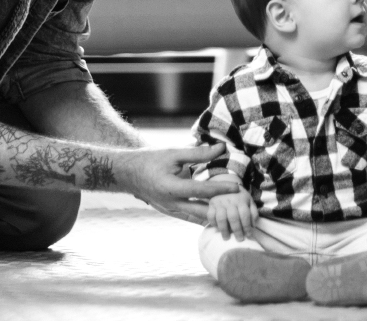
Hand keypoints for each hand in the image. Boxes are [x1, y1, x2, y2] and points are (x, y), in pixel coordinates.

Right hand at [125, 144, 241, 223]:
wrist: (127, 174)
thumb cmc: (150, 160)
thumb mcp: (173, 153)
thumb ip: (198, 153)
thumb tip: (221, 148)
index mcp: (171, 188)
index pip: (201, 191)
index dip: (221, 189)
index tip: (238, 188)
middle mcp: (171, 203)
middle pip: (202, 212)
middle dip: (221, 211)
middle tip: (240, 207)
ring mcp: (170, 210)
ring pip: (197, 218)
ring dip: (214, 217)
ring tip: (233, 214)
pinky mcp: (170, 212)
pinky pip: (190, 218)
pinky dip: (204, 217)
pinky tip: (217, 216)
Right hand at [207, 187, 256, 241]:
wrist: (226, 185)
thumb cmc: (240, 198)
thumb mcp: (250, 202)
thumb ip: (253, 213)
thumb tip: (253, 225)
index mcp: (241, 200)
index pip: (245, 215)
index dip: (247, 226)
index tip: (249, 235)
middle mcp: (230, 201)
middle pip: (233, 218)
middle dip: (237, 230)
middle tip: (239, 239)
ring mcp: (220, 202)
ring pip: (221, 218)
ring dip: (224, 230)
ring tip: (227, 238)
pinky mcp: (211, 204)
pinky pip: (210, 216)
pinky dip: (213, 224)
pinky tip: (218, 229)